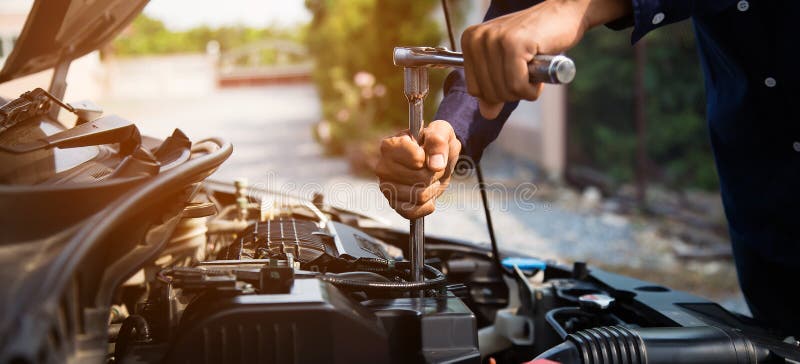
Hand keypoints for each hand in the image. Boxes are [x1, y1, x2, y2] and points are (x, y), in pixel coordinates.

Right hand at [376, 121, 460, 218]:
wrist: (437, 161)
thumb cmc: (436, 144)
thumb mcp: (442, 131)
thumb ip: (438, 141)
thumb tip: (435, 164)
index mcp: (390, 146)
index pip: (417, 159)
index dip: (430, 158)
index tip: (427, 153)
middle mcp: (382, 167)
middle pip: (420, 179)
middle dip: (433, 174)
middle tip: (431, 167)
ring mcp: (386, 187)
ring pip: (419, 196)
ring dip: (432, 189)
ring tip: (428, 178)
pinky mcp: (393, 204)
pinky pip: (413, 212)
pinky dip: (427, 205)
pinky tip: (426, 194)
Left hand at [461, 0, 630, 118]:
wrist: (564, 13)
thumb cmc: (537, 39)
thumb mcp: (509, 64)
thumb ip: (494, 87)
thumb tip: (486, 114)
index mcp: (470, 40)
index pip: (474, 89)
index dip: (498, 92)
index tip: (514, 73)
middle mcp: (477, 38)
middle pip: (488, 93)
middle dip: (513, 92)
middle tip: (527, 71)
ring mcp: (494, 39)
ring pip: (504, 91)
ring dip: (525, 89)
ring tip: (534, 66)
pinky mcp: (513, 44)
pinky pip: (517, 86)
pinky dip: (533, 88)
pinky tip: (540, 69)